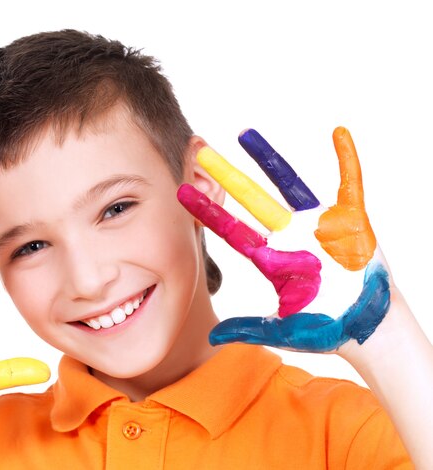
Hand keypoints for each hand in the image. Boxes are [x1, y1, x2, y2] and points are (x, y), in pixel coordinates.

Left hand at [178, 127, 390, 352]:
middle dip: (226, 176)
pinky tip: (338, 134)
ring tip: (244, 134)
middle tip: (200, 150)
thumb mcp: (281, 329)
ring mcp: (317, 225)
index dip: (207, 210)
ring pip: (288, 184)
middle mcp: (288, 235)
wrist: (367, 327)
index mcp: (271, 259)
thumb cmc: (325, 327)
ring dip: (268, 159)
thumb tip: (209, 338)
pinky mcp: (350, 220)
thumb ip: (247, 328)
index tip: (181, 191)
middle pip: (251, 199)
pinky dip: (346, 160)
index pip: (231, 229)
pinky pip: (349, 183)